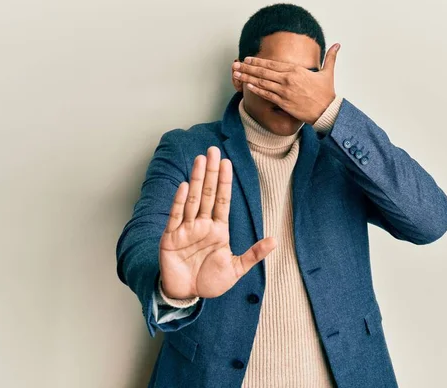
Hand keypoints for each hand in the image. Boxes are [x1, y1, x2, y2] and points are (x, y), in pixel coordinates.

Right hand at [159, 146, 276, 298]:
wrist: (186, 296)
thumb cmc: (209, 282)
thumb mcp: (236, 269)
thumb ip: (253, 255)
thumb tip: (275, 241)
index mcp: (218, 230)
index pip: (222, 200)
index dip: (225, 182)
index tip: (227, 162)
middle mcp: (202, 225)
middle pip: (208, 194)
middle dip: (211, 172)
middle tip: (212, 150)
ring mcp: (186, 229)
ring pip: (193, 199)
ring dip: (197, 180)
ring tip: (200, 160)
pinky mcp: (171, 238)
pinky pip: (176, 216)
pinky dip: (180, 202)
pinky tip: (185, 186)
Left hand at [232, 43, 339, 123]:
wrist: (326, 111)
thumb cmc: (327, 93)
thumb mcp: (328, 72)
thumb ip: (330, 57)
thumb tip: (338, 44)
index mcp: (296, 70)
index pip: (272, 63)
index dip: (258, 61)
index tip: (248, 59)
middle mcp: (288, 79)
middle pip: (263, 71)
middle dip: (247, 67)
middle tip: (236, 64)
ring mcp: (284, 91)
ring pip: (262, 82)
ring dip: (247, 77)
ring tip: (236, 74)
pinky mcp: (283, 102)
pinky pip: (266, 95)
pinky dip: (256, 90)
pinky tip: (247, 86)